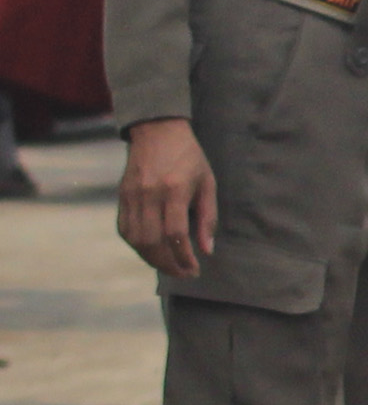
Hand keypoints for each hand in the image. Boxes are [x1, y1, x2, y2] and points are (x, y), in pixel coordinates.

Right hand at [118, 118, 218, 277]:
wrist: (157, 131)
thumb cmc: (189, 157)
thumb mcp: (207, 183)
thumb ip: (207, 218)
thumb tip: (207, 250)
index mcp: (173, 190)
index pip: (175, 234)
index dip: (184, 257)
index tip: (194, 269)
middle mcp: (148, 194)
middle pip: (153, 241)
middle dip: (168, 264)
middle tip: (184, 273)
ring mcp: (131, 196)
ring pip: (135, 239)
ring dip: (152, 259)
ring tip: (170, 266)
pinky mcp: (121, 196)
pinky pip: (124, 229)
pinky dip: (137, 246)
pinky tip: (151, 252)